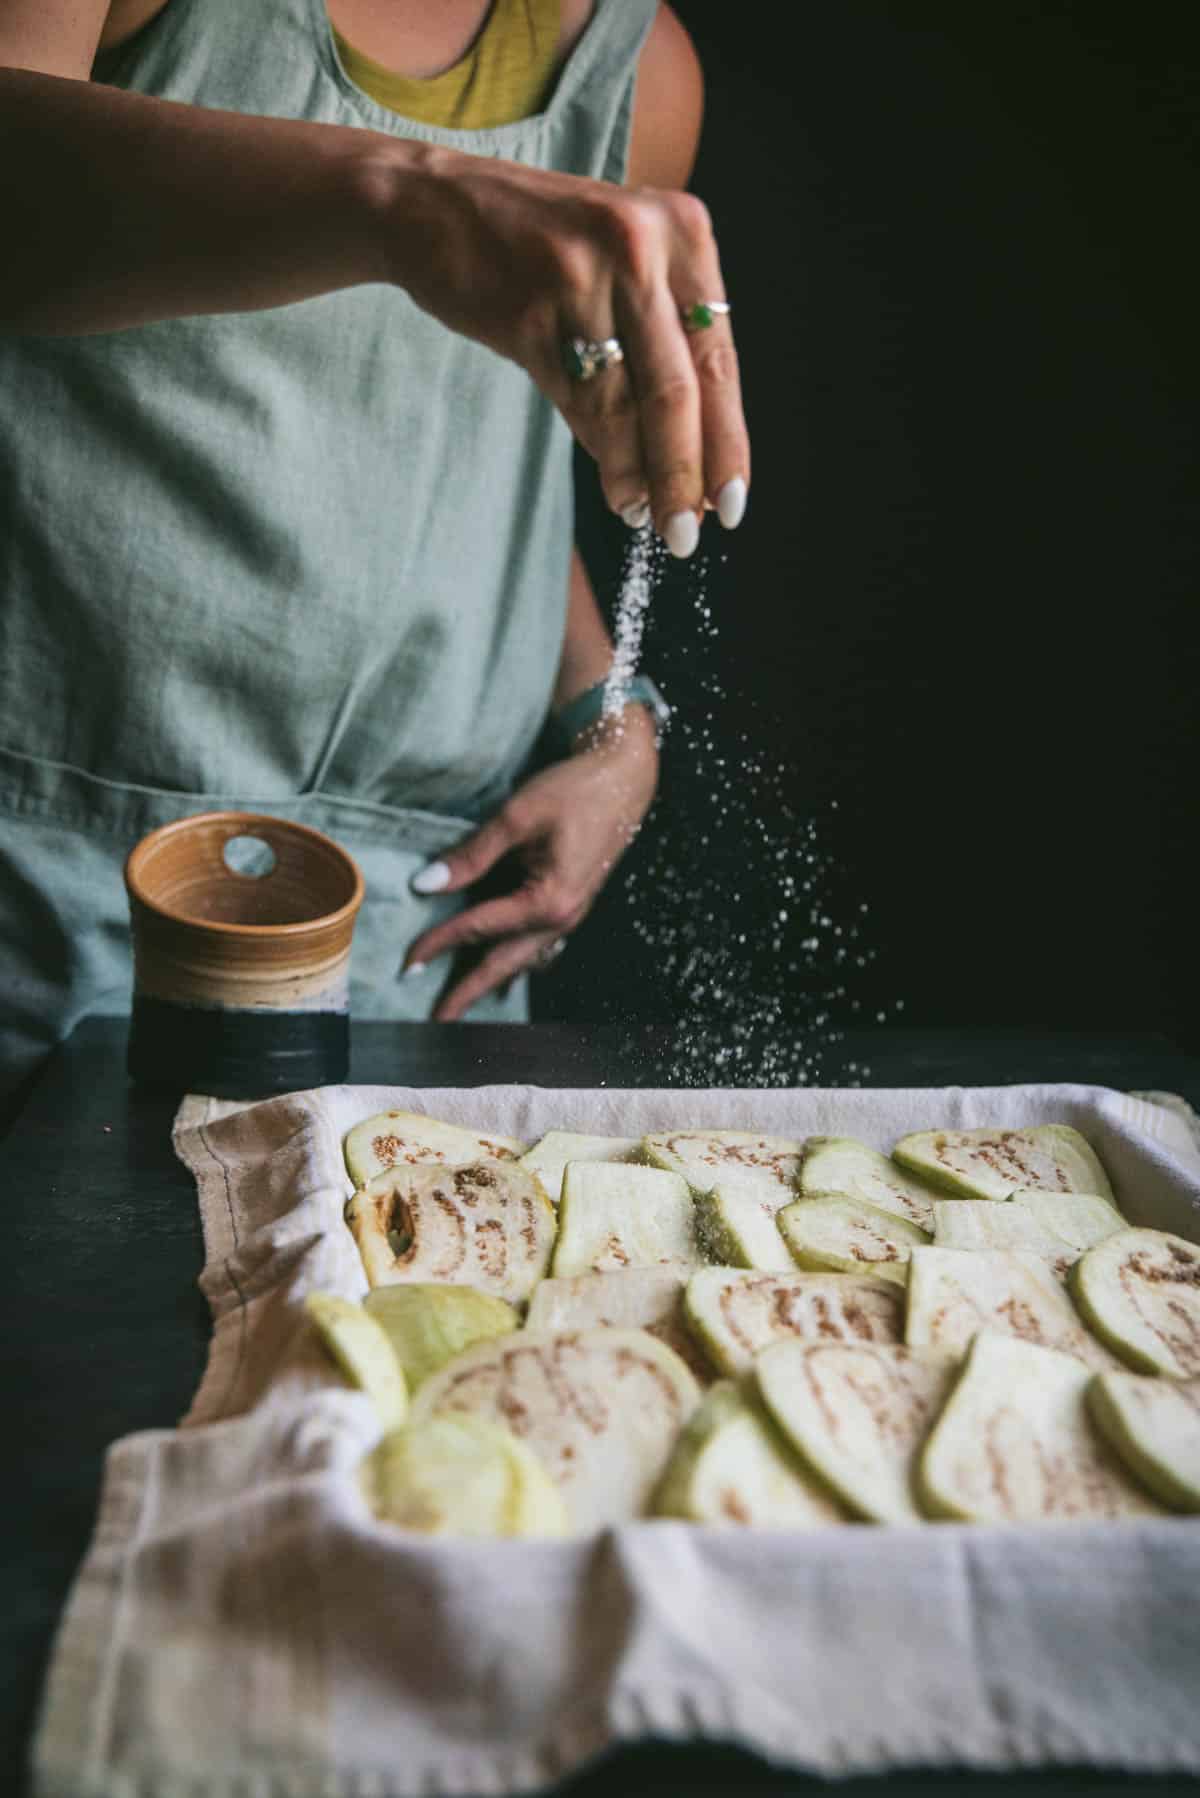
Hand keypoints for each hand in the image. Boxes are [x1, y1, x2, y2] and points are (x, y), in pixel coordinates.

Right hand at [373, 148, 749, 554]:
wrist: (433, 203)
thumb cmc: (540, 245)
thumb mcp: (623, 258)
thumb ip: (665, 331)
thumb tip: (698, 453)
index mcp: (683, 229)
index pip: (719, 357)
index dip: (728, 440)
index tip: (732, 503)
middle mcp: (641, 246)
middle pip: (679, 388)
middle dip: (688, 474)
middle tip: (689, 534)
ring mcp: (584, 277)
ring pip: (629, 405)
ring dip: (641, 477)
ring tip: (646, 519)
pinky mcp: (531, 312)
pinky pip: (580, 402)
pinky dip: (602, 455)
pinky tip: (615, 488)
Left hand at [403, 708, 659, 1020]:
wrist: (625, 776)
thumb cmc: (575, 790)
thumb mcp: (517, 817)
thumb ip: (472, 855)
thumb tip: (427, 885)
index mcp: (548, 901)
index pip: (479, 929)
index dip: (439, 944)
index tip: (407, 964)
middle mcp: (562, 918)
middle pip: (503, 965)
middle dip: (468, 992)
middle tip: (436, 1020)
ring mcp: (570, 915)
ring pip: (523, 959)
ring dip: (490, 980)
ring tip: (461, 998)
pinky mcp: (572, 904)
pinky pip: (537, 944)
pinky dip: (513, 959)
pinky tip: (499, 965)